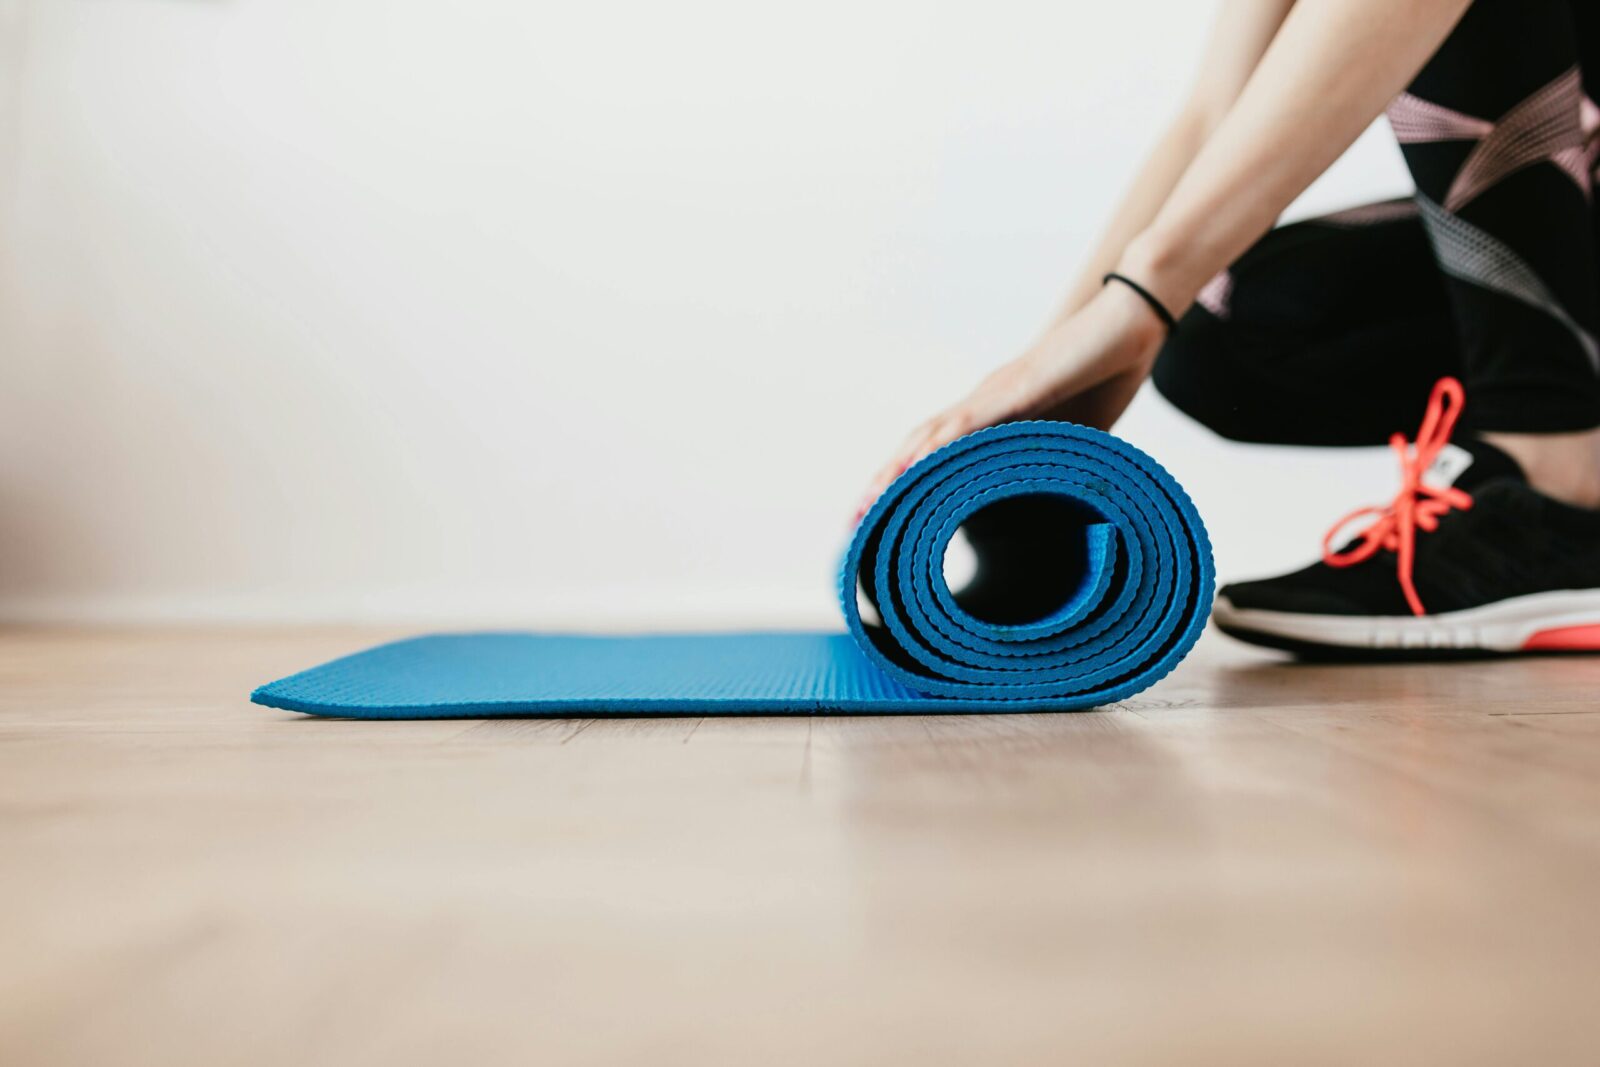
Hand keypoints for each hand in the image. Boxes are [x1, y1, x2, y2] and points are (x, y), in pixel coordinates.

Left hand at [857, 283, 1168, 515]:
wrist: (1131, 321)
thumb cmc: (1106, 372)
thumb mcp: (1078, 435)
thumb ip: (1055, 462)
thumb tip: (1054, 508)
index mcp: (994, 416)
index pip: (938, 454)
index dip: (906, 482)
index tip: (880, 515)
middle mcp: (983, 403)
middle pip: (919, 446)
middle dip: (885, 483)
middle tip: (855, 519)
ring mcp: (995, 394)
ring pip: (933, 436)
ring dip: (897, 468)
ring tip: (869, 501)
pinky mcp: (1017, 389)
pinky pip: (969, 420)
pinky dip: (940, 445)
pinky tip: (915, 466)